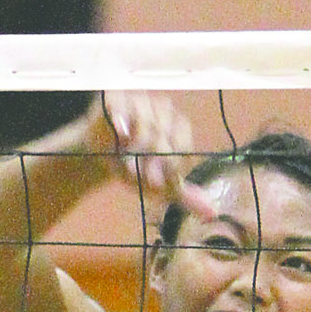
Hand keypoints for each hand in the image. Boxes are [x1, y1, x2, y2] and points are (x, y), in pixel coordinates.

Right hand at [93, 90, 216, 219]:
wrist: (99, 154)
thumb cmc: (133, 164)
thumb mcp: (159, 184)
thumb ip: (184, 195)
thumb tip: (212, 213)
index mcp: (178, 126)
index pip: (182, 143)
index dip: (170, 165)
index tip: (155, 184)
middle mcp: (162, 109)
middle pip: (163, 134)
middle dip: (151, 160)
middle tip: (138, 178)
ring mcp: (139, 100)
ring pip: (144, 120)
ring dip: (135, 146)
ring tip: (125, 164)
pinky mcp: (115, 97)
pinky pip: (120, 104)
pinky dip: (120, 118)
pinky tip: (120, 134)